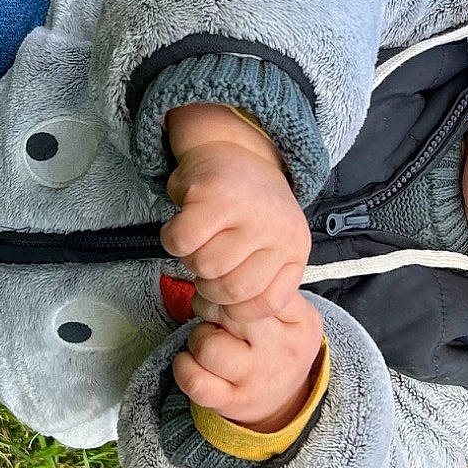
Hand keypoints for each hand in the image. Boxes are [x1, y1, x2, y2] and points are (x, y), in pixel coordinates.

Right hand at [161, 103, 311, 320]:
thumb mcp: (268, 245)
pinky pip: (181, 242)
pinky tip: (183, 224)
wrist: (233, 147)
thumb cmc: (246, 209)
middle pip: (230, 289)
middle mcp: (279, 230)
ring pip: (205, 266)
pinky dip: (172, 239)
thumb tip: (219, 319)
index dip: (233, 310)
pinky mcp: (214, 195)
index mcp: (295, 249)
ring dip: (190, 260)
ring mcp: (249, 211)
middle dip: (208, 285)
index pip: (264, 305)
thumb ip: (255, 282)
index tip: (220, 298)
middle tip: (205, 264)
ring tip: (198, 241)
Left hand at [173, 292, 325, 432]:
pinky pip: (194, 380)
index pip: (260, 288)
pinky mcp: (232, 401)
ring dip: (197, 338)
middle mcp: (281, 352)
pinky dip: (184, 367)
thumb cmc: (280, 348)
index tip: (228, 293)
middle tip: (214, 314)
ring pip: (208, 347)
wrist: (288, 402)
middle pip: (230, 312)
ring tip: (208, 341)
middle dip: (211, 307)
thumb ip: (267, 290)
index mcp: (302, 322)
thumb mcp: (294, 316)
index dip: (232, 286)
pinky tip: (192, 361)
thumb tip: (222, 271)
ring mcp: (255, 379)